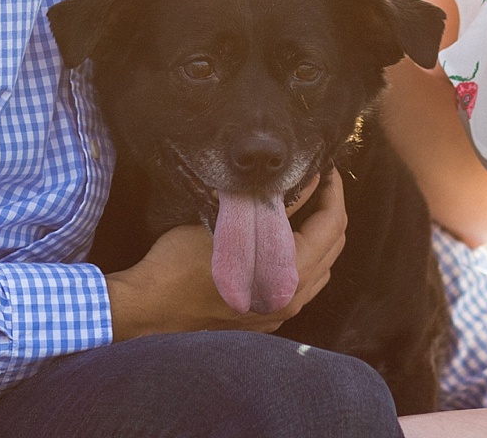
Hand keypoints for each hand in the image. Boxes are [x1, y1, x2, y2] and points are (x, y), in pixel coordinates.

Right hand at [104, 169, 345, 340]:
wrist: (152, 307)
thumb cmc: (184, 260)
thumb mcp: (233, 221)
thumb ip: (278, 203)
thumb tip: (311, 179)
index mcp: (289, 275)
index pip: (332, 226)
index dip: (334, 192)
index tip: (328, 167)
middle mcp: (292, 299)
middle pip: (332, 248)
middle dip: (330, 210)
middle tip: (320, 181)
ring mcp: (279, 313)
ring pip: (320, 269)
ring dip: (320, 235)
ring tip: (307, 203)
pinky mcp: (264, 319)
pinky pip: (301, 284)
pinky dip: (304, 256)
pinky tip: (284, 237)